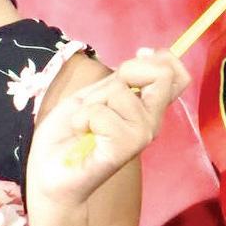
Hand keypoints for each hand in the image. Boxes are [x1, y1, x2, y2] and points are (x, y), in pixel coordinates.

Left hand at [26, 48, 189, 207]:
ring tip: (84, 123)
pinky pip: (102, 114)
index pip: (178, 76)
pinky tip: (81, 134)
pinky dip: (82, 118)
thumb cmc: (69, 134)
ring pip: (121, 92)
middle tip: (101, 98)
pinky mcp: (123, 150)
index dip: (159, 60)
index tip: (127, 69)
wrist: (48, 171)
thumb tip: (150, 54)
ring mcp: (140, 137)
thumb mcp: (95, 95)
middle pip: (162, 76)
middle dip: (125, 72)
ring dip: (91, 103)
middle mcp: (150, 123)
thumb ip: (123, 78)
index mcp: (146, 109)